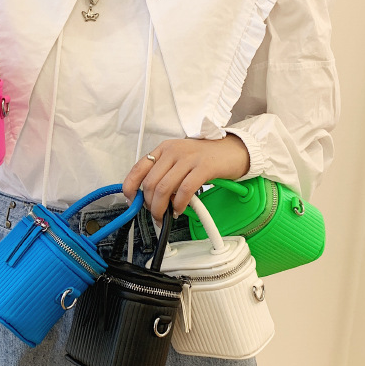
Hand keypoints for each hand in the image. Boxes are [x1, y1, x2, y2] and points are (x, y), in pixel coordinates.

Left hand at [123, 136, 249, 218]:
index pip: (138, 168)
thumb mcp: (180, 160)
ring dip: (161, 208)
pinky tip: (179, 210)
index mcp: (164, 149)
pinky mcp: (204, 167)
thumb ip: (165, 173)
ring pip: (164, 188)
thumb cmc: (206, 158)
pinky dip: (179, 205)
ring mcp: (189, 158)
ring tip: (165, 216)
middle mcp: (174, 151)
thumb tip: (148, 196)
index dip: (130, 187)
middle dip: (149, 204)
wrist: (234, 150)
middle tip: (155, 214)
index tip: (131, 201)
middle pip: (150, 183)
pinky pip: (184, 190)